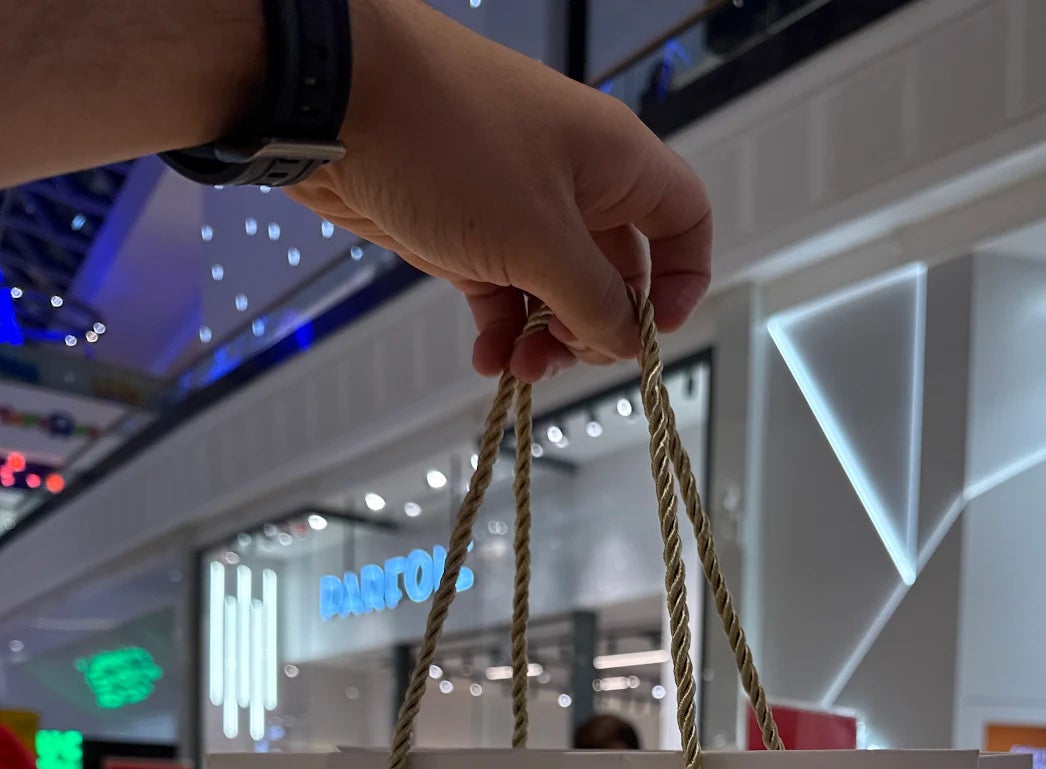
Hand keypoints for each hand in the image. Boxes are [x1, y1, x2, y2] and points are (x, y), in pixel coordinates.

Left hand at [295, 0, 712, 379]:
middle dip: (598, 325)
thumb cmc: (449, 144)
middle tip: (564, 354)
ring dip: (546, 339)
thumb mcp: (541, 240)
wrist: (335, 97)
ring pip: (557, 290)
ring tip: (517, 367)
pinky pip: (503, 292)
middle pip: (618, 272)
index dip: (684, 280)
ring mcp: (518, 206)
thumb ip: (595, 300)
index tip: (654, 332)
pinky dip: (502, 329)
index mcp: (615, 161)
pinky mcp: (466, 228)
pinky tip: (487, 359)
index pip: (684, 219)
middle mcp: (575, 181)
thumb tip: (628, 341)